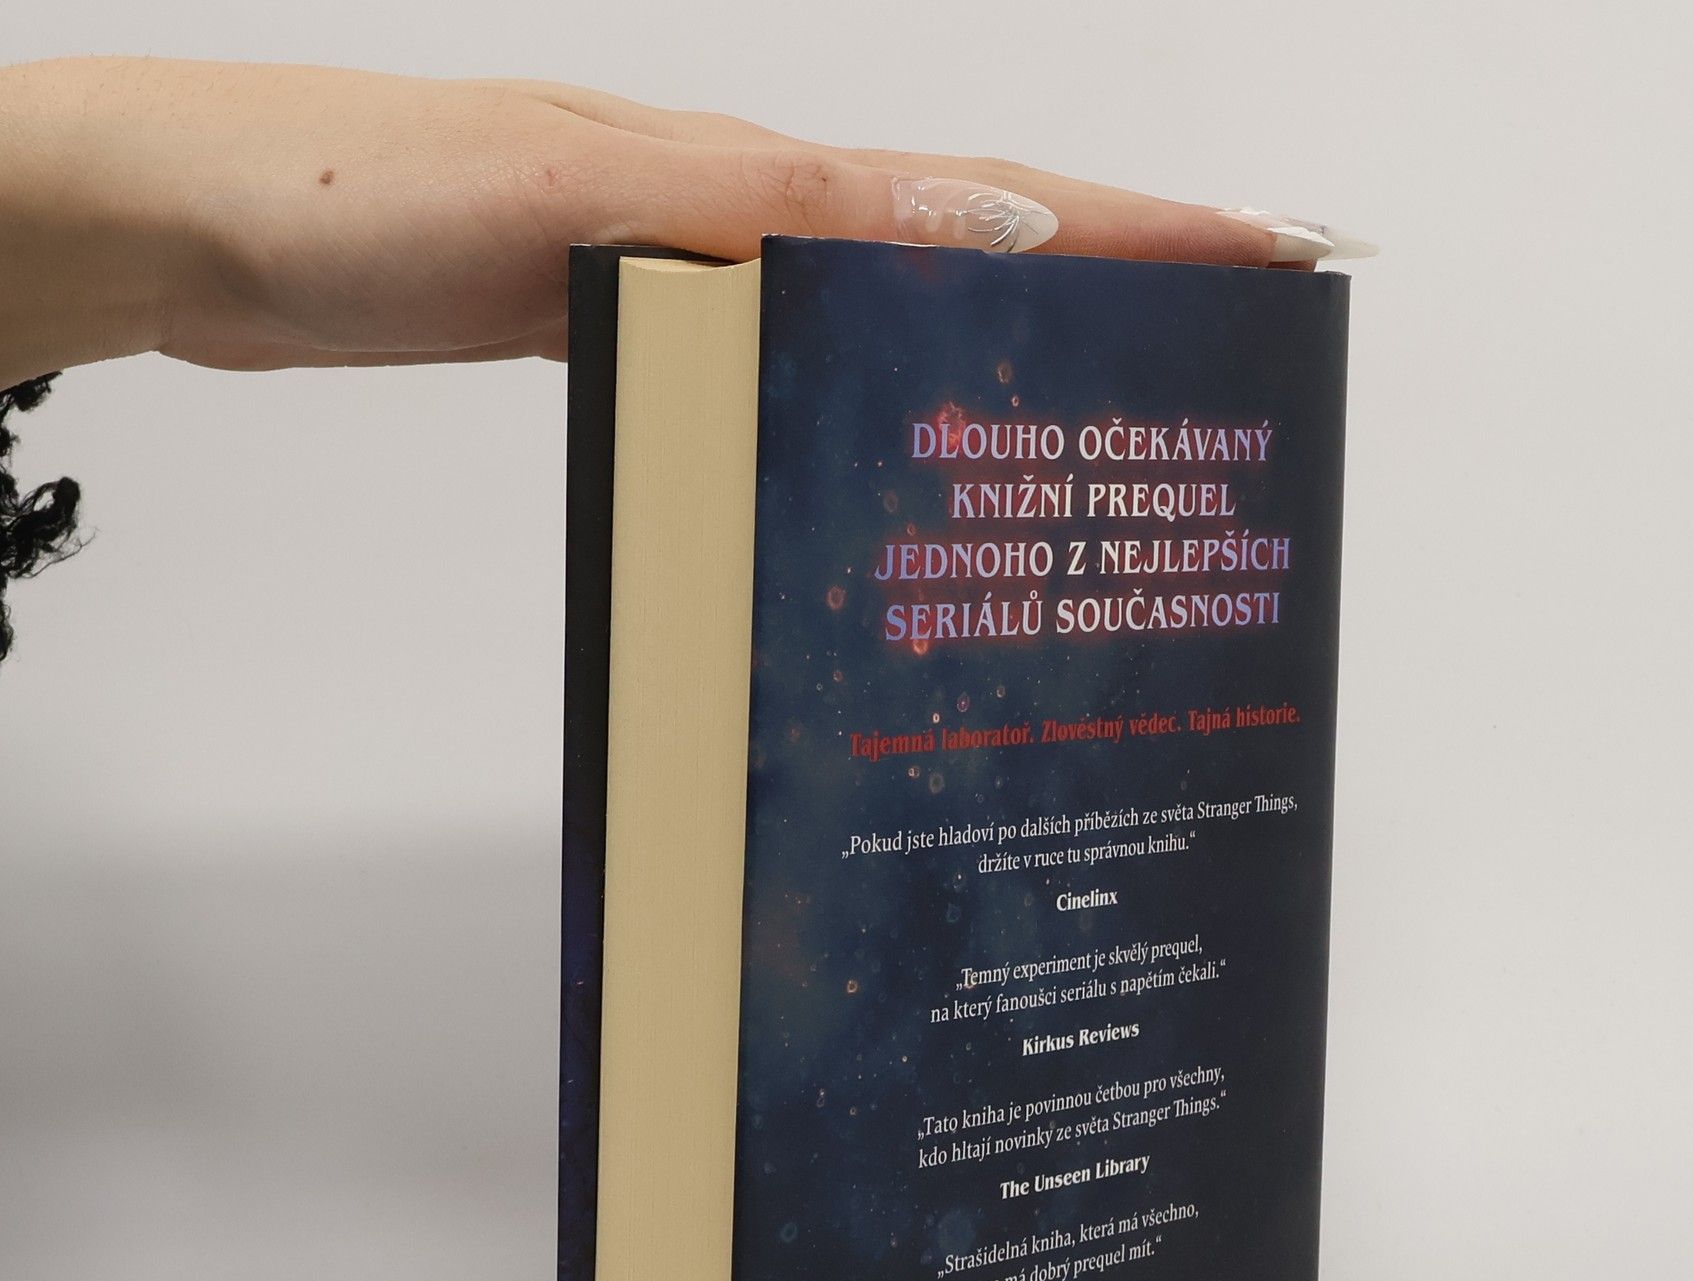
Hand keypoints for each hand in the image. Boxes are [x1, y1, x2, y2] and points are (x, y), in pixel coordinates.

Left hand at [0, 57, 1369, 388]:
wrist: (204, 229)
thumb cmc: (361, 199)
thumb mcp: (585, 191)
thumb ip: (777, 216)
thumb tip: (985, 236)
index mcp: (759, 187)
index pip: (996, 206)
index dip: (1145, 232)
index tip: (1281, 254)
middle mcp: (749, 230)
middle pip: (970, 265)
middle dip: (1116, 310)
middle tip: (1229, 379)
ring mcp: (697, 288)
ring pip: (890, 334)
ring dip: (1000, 374)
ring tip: (1096, 449)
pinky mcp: (637, 340)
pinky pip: (791, 381)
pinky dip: (866, 416)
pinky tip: (884, 474)